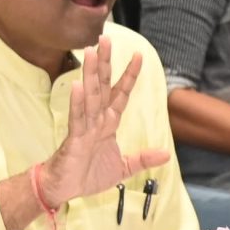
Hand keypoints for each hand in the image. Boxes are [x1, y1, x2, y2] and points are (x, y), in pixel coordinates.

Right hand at [39, 40, 170, 208]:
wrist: (62, 191)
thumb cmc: (86, 176)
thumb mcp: (123, 168)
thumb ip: (143, 158)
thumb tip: (167, 154)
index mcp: (107, 124)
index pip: (121, 94)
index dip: (130, 76)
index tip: (139, 55)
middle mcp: (96, 121)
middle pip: (102, 86)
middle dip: (105, 63)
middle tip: (105, 38)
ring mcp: (84, 128)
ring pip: (90, 96)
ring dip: (91, 74)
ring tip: (91, 52)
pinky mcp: (74, 140)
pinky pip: (77, 118)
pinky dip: (78, 103)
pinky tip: (79, 85)